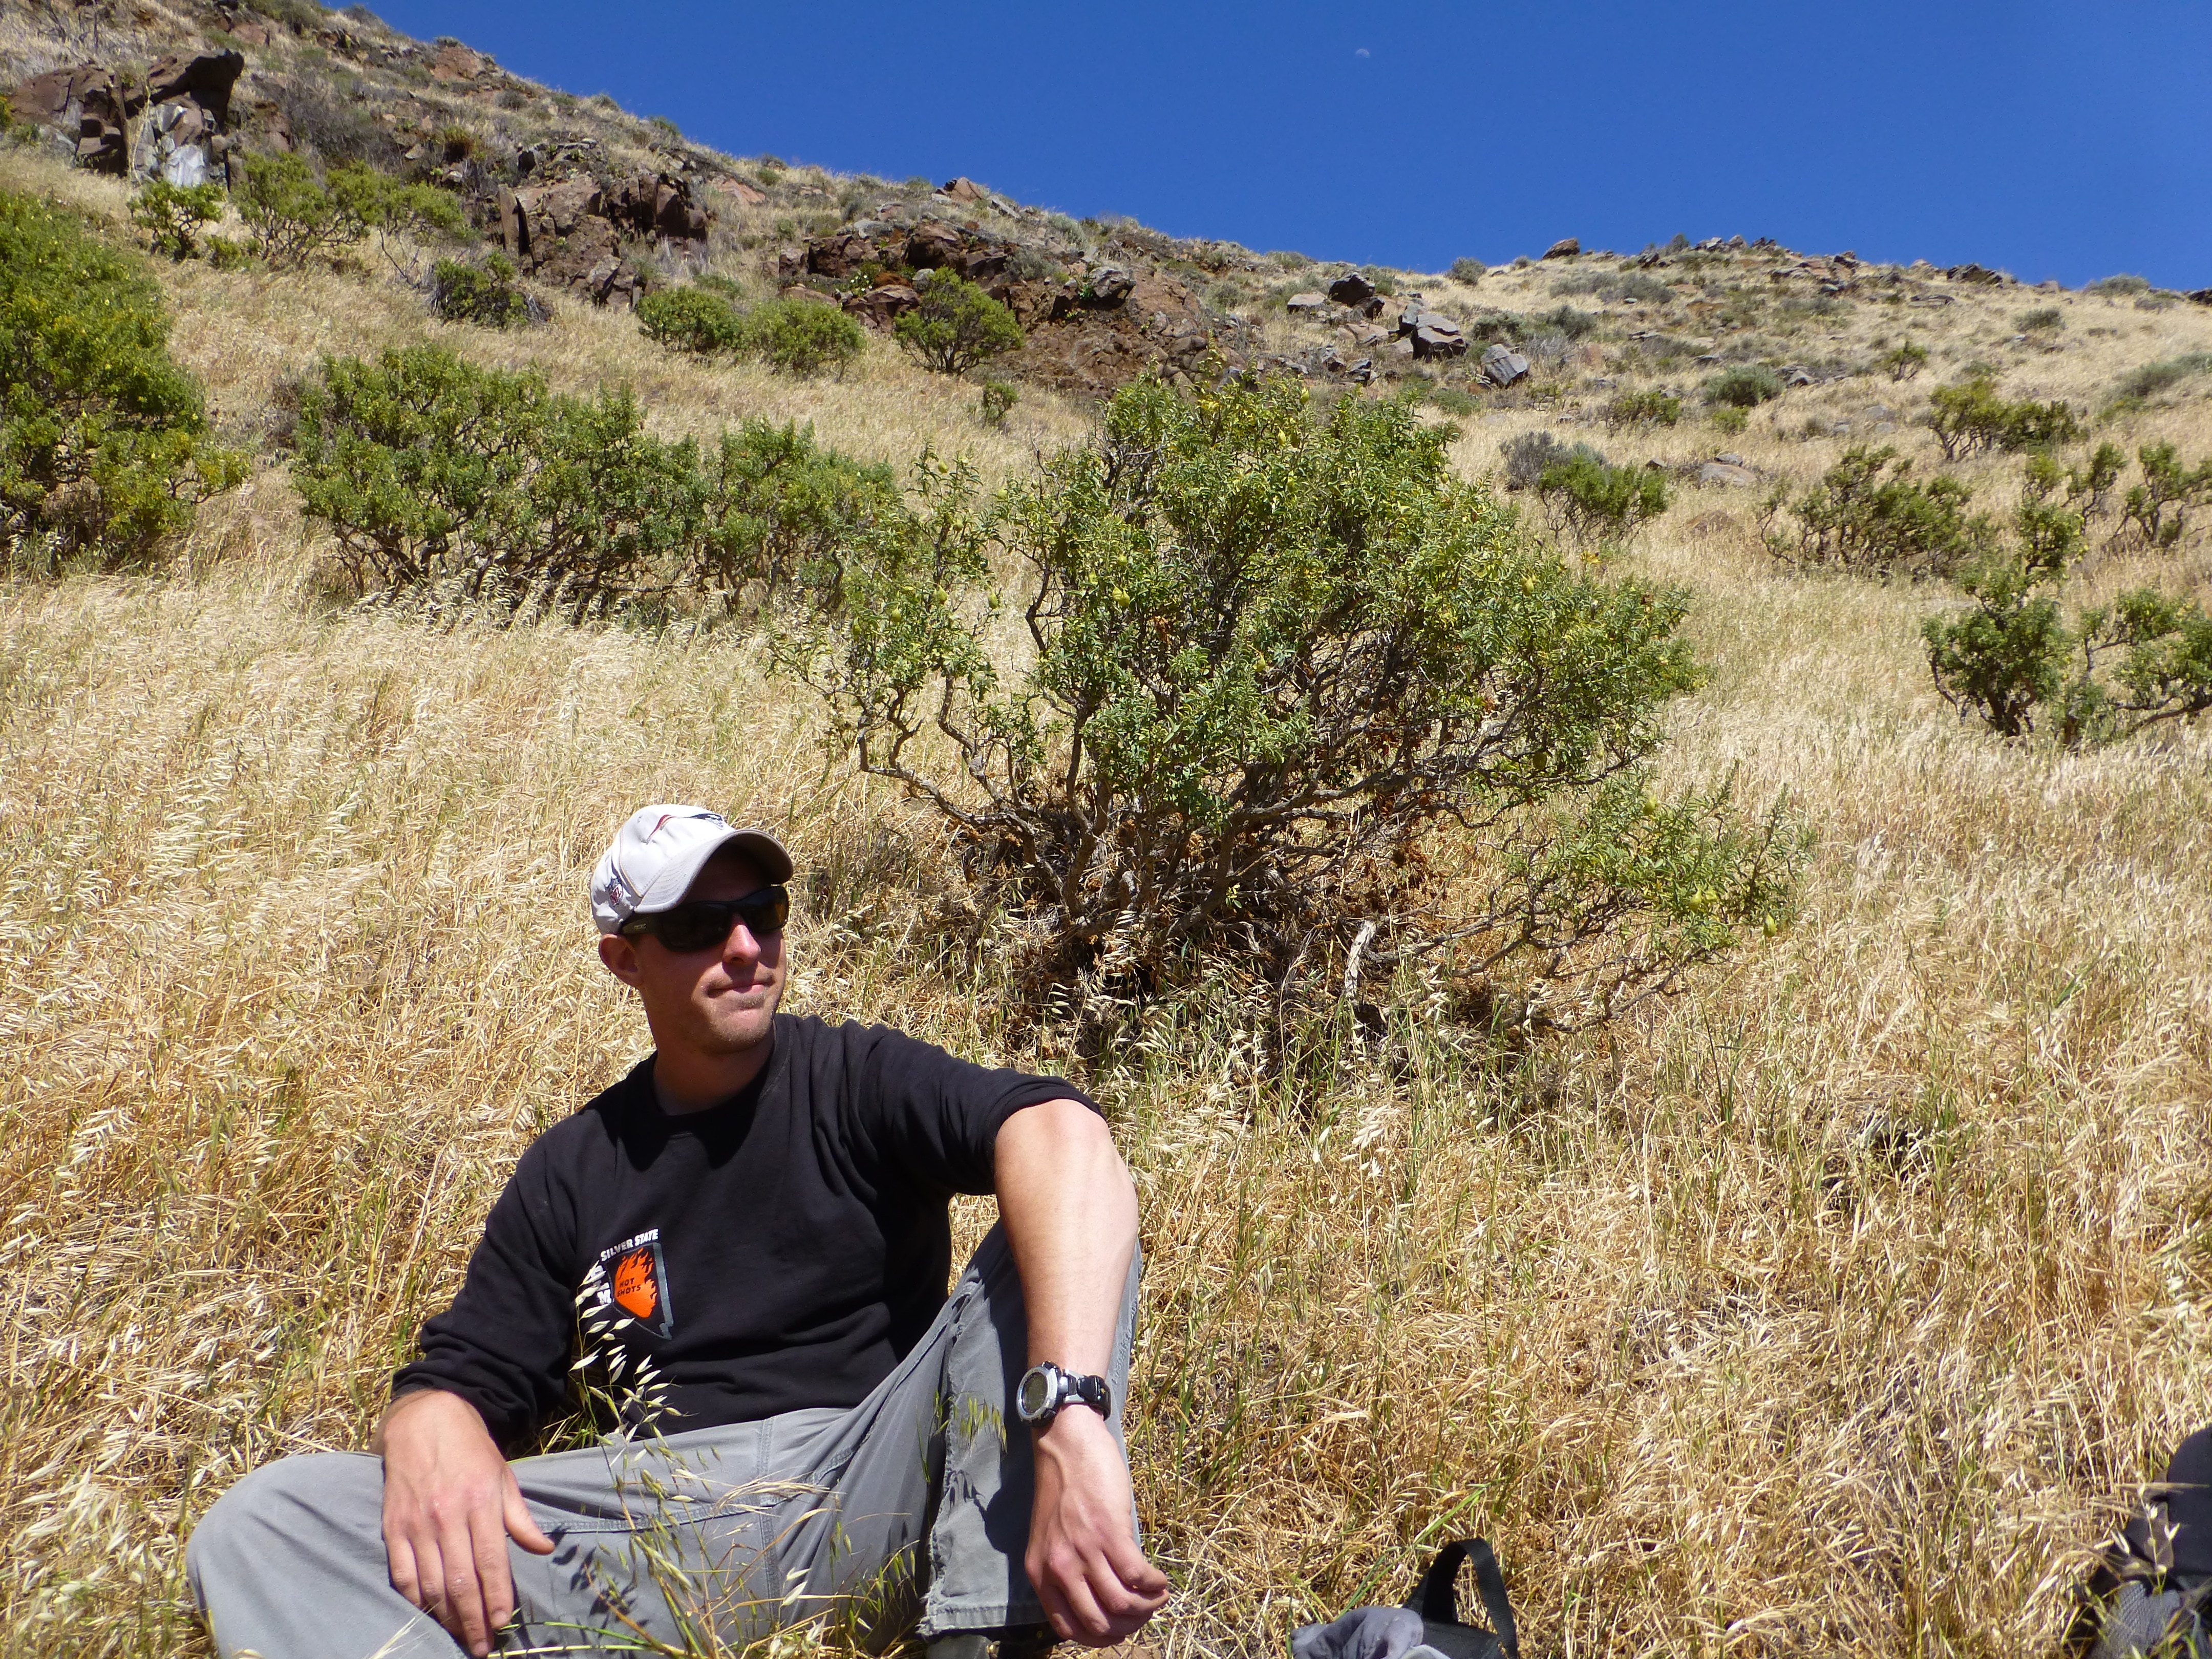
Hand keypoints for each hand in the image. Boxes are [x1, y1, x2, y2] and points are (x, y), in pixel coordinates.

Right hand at [376, 1388, 555, 1656]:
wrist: (423, 1420)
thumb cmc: (470, 1449)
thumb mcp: (504, 1476)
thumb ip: (520, 1517)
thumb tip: (544, 1548)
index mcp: (481, 1502)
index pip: (491, 1561)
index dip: (497, 1597)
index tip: (503, 1623)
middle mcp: (448, 1516)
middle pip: (461, 1581)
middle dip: (473, 1619)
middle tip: (481, 1646)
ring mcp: (417, 1523)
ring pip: (431, 1584)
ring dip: (446, 1617)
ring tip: (459, 1636)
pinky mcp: (392, 1527)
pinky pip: (402, 1573)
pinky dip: (415, 1599)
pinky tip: (428, 1613)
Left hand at [1024, 1406, 1168, 1645]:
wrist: (1065, 1443)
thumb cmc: (1063, 1488)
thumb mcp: (1052, 1538)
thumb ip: (1067, 1570)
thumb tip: (1102, 1601)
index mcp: (1041, 1574)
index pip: (1069, 1629)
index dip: (1101, 1637)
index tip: (1120, 1629)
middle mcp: (1059, 1568)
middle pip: (1098, 1623)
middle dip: (1128, 1628)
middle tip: (1144, 1614)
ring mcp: (1083, 1552)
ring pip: (1121, 1605)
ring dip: (1146, 1608)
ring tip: (1158, 1597)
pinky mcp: (1109, 1533)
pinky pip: (1137, 1576)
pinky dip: (1154, 1585)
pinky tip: (1160, 1580)